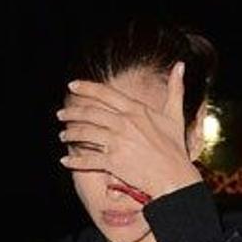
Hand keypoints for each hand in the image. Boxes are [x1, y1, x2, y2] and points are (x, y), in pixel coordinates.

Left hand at [57, 62, 201, 201]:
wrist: (173, 175)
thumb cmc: (174, 147)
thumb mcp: (175, 114)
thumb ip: (175, 89)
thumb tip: (180, 65)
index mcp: (136, 109)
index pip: (105, 94)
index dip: (86, 88)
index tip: (72, 85)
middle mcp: (124, 123)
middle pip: (90, 113)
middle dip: (72, 112)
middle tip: (60, 114)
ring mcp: (117, 142)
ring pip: (85, 134)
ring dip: (70, 134)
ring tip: (62, 135)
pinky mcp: (113, 162)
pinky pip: (87, 159)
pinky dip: (74, 161)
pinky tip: (65, 161)